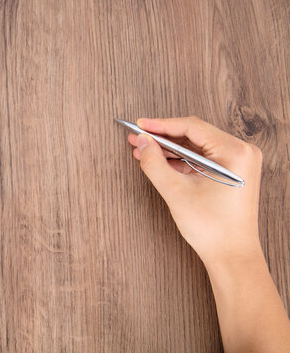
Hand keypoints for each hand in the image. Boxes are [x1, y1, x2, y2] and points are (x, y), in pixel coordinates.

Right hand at [127, 116, 262, 263]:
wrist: (231, 255)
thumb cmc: (214, 229)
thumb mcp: (176, 192)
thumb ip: (155, 163)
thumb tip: (142, 142)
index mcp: (235, 152)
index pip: (191, 127)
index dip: (161, 125)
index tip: (141, 124)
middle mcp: (240, 153)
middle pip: (193, 135)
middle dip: (163, 137)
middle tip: (138, 137)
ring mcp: (237, 163)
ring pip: (195, 146)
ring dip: (169, 149)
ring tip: (143, 149)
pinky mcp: (230, 172)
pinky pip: (200, 158)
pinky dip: (180, 160)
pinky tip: (159, 161)